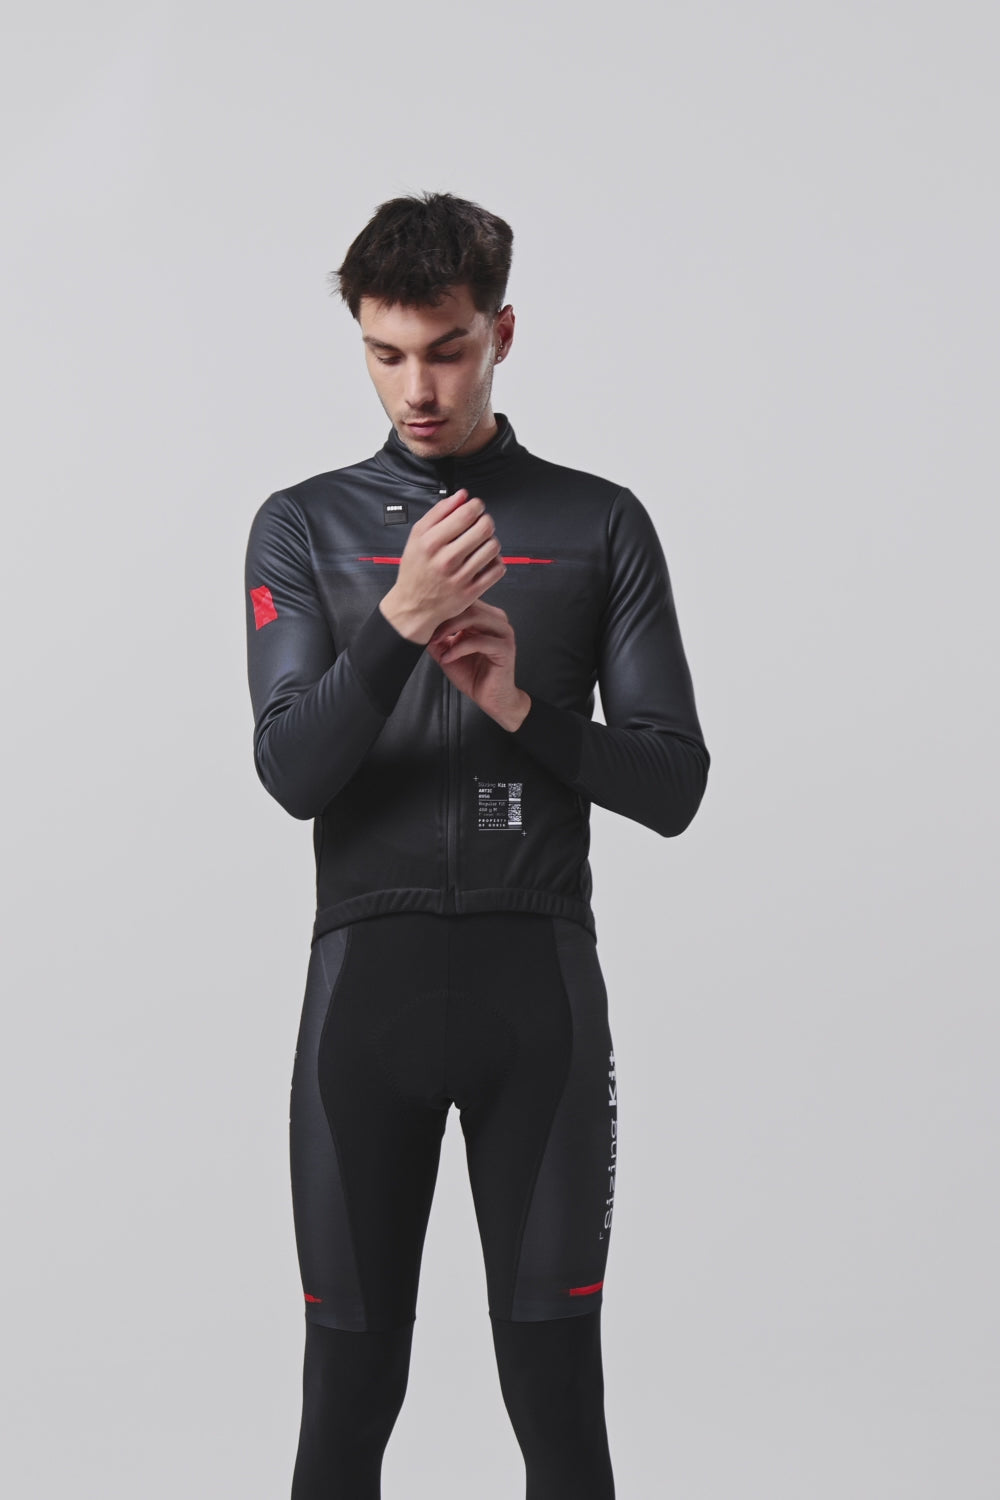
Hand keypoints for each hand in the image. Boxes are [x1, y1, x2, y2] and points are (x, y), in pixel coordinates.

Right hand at [379, 489, 505, 643]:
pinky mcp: (472, 592)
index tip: (476, 508)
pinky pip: (497, 569)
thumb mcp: (417, 536)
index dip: (477, 506)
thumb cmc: (416, 570)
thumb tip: (461, 496)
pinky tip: (484, 561)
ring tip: (481, 544)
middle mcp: (446, 560)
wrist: (414, 606)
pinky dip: (495, 562)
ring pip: (493, 547)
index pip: (466, 514)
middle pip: (484, 528)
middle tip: (480, 525)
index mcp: (431, 542)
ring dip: (491, 541)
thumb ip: (439, 512)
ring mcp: (460, 577)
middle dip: (486, 521)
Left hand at [427, 600, 530, 730]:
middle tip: (427, 631)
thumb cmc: (473, 675)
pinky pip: (479, 641)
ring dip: (450, 629)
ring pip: (474, 618)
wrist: (491, 698)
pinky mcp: (505, 648)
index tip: (423, 619)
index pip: (463, 600)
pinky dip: (459, 648)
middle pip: (469, 605)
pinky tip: (448, 658)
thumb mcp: (447, 651)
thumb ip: (437, 637)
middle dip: (444, 616)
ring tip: (436, 641)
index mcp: (485, 617)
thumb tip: (418, 624)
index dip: (442, 607)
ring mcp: (503, 632)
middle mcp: (497, 620)